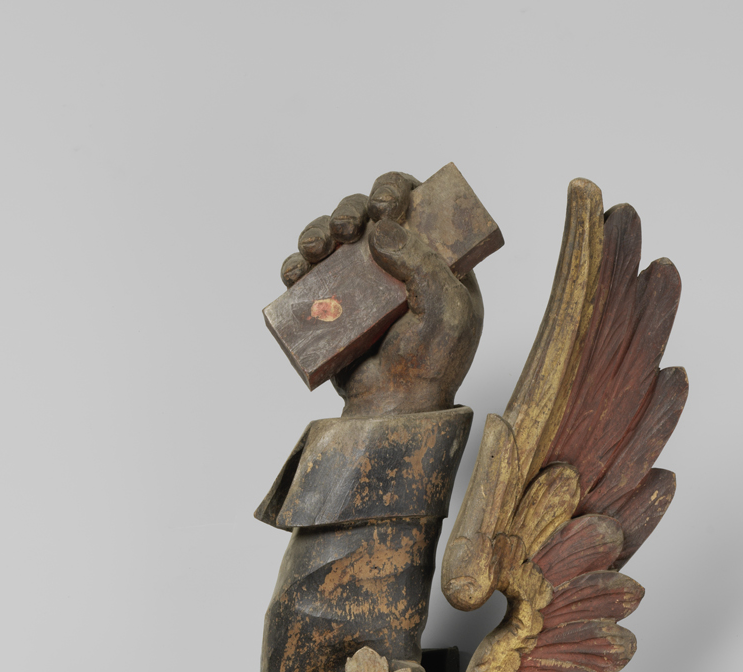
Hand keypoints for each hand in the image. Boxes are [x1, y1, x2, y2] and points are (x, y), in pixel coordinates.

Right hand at [280, 172, 482, 415]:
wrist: (393, 410)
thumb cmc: (430, 366)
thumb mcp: (448, 310)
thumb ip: (423, 262)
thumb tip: (380, 226)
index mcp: (435, 260)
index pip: (417, 205)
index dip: (396, 190)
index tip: (383, 205)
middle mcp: (398, 265)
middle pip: (367, 213)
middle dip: (350, 209)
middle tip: (346, 229)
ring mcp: (364, 285)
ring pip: (334, 238)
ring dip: (318, 231)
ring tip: (314, 250)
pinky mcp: (334, 306)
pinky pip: (310, 275)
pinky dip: (297, 266)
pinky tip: (294, 273)